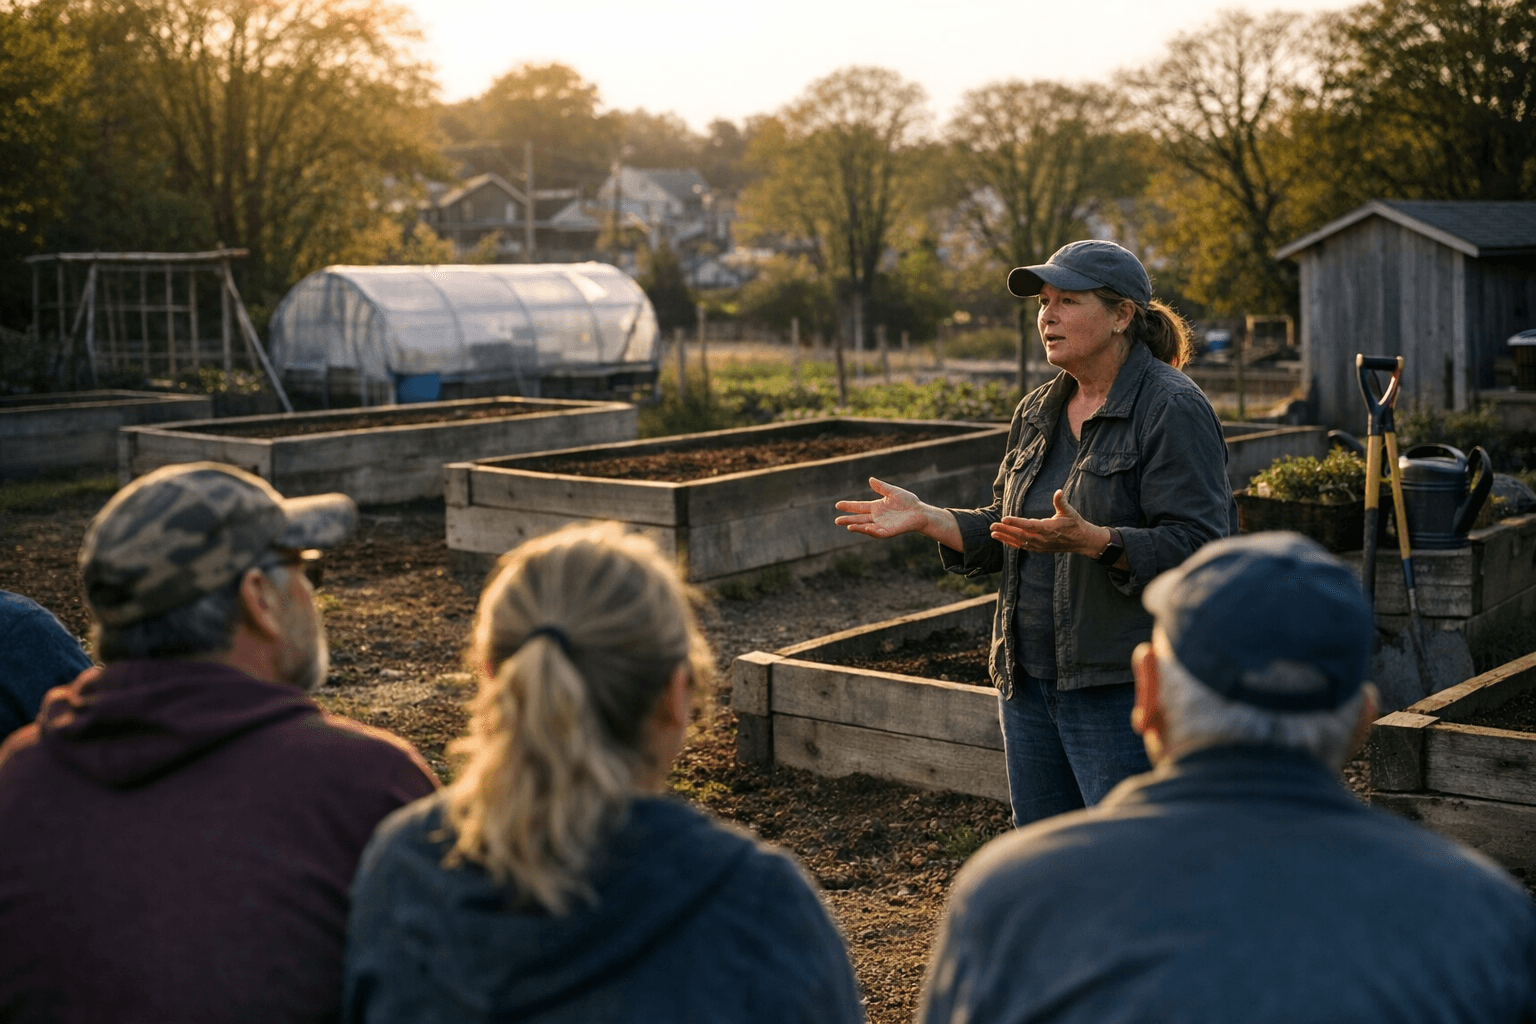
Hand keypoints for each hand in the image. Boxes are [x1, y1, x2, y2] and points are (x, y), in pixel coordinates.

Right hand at [835, 476, 928, 538]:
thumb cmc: (908, 501)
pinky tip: (865, 528)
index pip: (859, 507)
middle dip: (848, 520)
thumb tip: (870, 479)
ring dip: (857, 527)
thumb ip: (881, 487)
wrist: (920, 512)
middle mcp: (876, 517)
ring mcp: (881, 525)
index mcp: (875, 507)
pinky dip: (871, 531)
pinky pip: (878, 532)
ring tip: (848, 526)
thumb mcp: (893, 492)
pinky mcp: (889, 531)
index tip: (837, 505)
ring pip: (866, 527)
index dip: (848, 506)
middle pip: (859, 519)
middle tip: (836, 521)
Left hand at [990, 490, 1110, 558]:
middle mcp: (1042, 539)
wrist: (1081, 540)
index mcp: (1048, 528)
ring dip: (1006, 538)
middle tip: (992, 526)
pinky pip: (1023, 547)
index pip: (1028, 525)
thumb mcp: (1069, 511)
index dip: (1016, 523)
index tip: (1004, 518)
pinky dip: (1012, 543)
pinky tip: (1003, 540)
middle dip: (1005, 531)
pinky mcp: (1039, 549)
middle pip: (1020, 535)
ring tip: (993, 533)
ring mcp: (1040, 546)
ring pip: (1019, 542)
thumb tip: (1058, 491)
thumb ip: (1061, 502)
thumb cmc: (1074, 524)